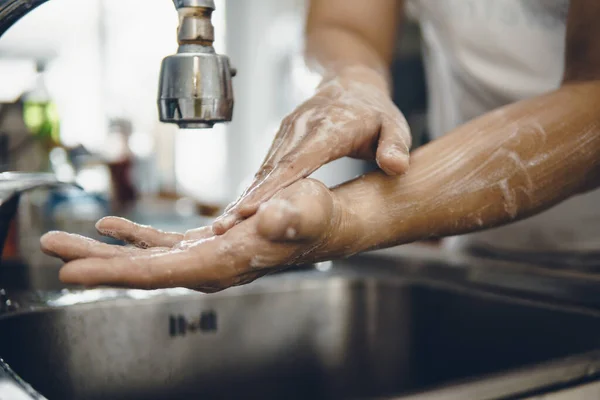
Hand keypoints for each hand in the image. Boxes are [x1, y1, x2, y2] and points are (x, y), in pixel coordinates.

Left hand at [40, 179, 350, 291]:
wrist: (323, 222)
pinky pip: (162, 246)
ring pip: (146, 260)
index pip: (161, 273)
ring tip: (67, 243)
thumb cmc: (317, 215)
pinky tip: (112, 228)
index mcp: (227, 261)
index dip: (114, 273)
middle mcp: (210, 266)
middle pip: (143, 271)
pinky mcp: (205, 247)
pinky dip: (134, 238)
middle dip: (95, 265)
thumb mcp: (308, 208)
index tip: (72, 274)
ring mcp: (205, 258)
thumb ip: (291, 215)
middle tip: (52, 251)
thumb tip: (271, 218)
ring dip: (105, 253)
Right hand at [212, 65, 410, 234]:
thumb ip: (396, 145)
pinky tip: (239, 211)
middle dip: (248, 199)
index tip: (250, 209)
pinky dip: (251, 188)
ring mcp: (287, 132)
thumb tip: (396, 166)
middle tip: (225, 228)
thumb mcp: (395, 125)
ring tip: (224, 226)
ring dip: (244, 197)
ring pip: (263, 169)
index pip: (297, 162)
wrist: (350, 83)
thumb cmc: (375, 111)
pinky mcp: (281, 138)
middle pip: (271, 169)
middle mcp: (301, 129)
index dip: (273, 187)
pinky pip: (265, 166)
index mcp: (330, 128)